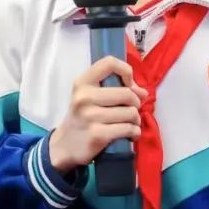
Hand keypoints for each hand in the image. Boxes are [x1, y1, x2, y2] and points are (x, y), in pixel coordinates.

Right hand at [49, 56, 146, 173]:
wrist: (65, 145)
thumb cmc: (81, 117)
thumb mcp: (89, 96)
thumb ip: (114, 88)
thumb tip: (143, 92)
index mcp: (82, 82)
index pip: (110, 63)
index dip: (126, 72)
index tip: (128, 85)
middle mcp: (84, 97)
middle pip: (127, 93)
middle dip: (136, 103)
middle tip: (130, 111)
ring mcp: (91, 116)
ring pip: (131, 113)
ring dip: (136, 120)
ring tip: (129, 124)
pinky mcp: (98, 135)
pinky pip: (128, 129)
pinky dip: (134, 132)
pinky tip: (129, 135)